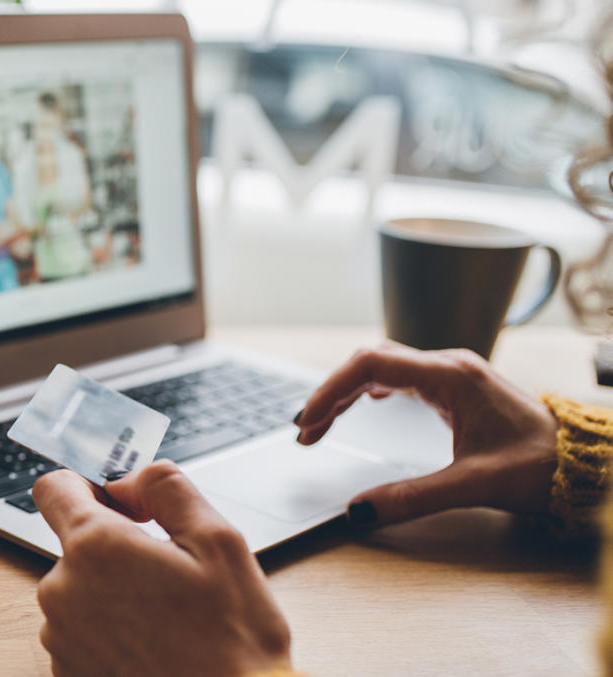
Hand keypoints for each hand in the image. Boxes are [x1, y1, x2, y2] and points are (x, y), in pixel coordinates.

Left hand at [33, 462, 291, 676]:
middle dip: (116, 549)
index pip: (54, 487)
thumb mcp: (219, 542)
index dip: (87, 486)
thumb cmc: (232, 642)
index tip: (120, 505)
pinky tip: (153, 648)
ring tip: (167, 620)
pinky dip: (110, 634)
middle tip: (170, 576)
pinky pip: (81, 633)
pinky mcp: (66, 671)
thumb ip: (166, 488)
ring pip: (80, 591)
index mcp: (95, 548)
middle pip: (75, 545)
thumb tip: (128, 480)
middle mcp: (63, 590)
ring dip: (114, 594)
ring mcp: (60, 637)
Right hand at [295, 342, 558, 524]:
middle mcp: (449, 366)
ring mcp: (453, 374)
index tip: (308, 421)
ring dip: (348, 393)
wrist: (586, 463)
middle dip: (331, 394)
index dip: (330, 391)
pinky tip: (363, 406)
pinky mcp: (457, 387)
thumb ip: (412, 498)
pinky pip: (400, 377)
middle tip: (307, 432)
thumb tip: (359, 512)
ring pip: (383, 368)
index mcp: (451, 376)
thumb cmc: (542, 466)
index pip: (371, 366)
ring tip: (323, 426)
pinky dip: (370, 391)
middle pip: (370, 362)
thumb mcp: (473, 485)